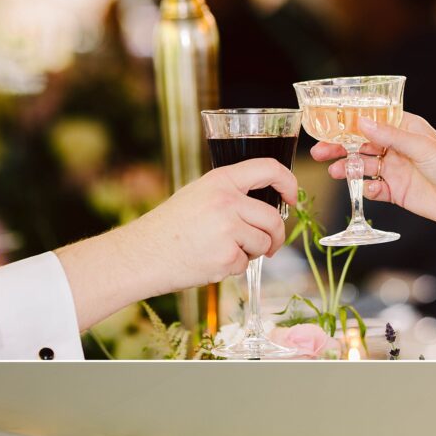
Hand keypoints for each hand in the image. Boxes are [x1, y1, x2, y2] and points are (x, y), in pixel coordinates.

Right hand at [129, 158, 298, 295]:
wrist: (143, 254)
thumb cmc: (171, 227)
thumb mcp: (199, 195)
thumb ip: (231, 194)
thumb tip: (268, 205)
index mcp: (220, 180)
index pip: (268, 168)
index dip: (288, 183)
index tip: (292, 198)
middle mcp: (227, 201)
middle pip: (273, 218)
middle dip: (277, 235)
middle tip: (270, 245)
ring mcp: (228, 229)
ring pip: (264, 243)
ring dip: (254, 252)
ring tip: (227, 251)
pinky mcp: (227, 256)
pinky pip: (246, 263)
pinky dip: (235, 267)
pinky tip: (212, 261)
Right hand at [309, 111, 435, 230]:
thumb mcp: (420, 147)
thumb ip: (389, 137)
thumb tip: (362, 122)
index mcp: (405, 129)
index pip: (372, 120)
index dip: (349, 121)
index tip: (329, 122)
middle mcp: (398, 148)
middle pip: (361, 145)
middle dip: (340, 147)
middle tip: (319, 151)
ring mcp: (396, 171)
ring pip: (363, 167)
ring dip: (347, 168)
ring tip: (333, 171)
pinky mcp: (396, 192)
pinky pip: (374, 190)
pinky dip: (367, 190)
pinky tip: (368, 190)